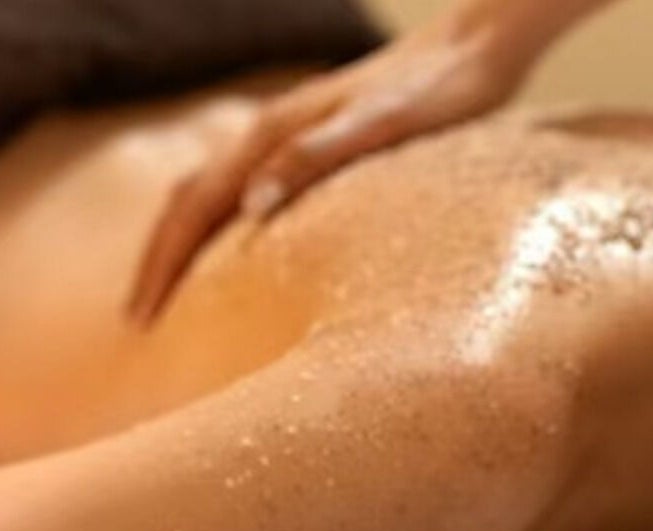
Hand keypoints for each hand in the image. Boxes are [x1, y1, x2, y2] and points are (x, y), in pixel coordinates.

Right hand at [127, 10, 528, 324]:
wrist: (476, 50)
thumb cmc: (439, 92)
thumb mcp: (383, 126)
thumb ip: (317, 158)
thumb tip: (252, 207)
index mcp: (274, 134)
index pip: (195, 206)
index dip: (164, 262)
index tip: (142, 318)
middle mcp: (271, 132)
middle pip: (191, 201)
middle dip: (160, 261)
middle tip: (139, 322)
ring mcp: (292, 135)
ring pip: (215, 193)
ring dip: (185, 245)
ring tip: (174, 298)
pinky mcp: (318, 142)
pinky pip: (248, 189)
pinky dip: (225, 227)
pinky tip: (241, 255)